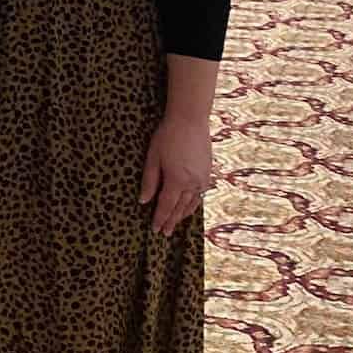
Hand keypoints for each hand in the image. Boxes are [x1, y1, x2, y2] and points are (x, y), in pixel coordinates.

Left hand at [139, 115, 213, 237]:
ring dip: (183, 214)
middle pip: (180, 208)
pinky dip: (194, 203)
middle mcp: (192, 183)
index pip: (166, 206)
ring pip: (192, 203)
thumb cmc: (168, 135)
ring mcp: (202, 178)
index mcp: (177, 181)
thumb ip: (149, 181)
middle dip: (171, 221)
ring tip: (175, 223)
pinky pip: (200, 194)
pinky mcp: (208, 172)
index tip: (155, 229)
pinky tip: (189, 206)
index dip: (160, 218)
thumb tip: (144, 201)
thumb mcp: (153, 158)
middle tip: (165, 232)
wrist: (190, 119)